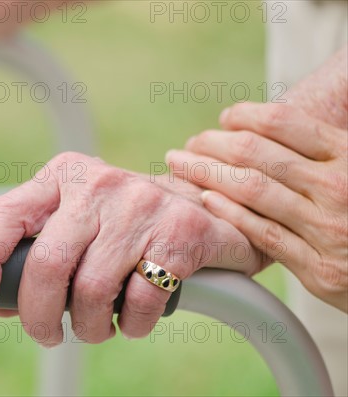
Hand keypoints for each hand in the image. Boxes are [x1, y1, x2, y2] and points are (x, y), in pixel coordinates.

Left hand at [0, 152, 265, 345]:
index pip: (4, 215)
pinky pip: (140, 301)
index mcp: (62, 176)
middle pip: (47, 264)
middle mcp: (97, 183)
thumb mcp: (75, 221)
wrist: (201, 207)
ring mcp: (140, 204)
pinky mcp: (180, 230)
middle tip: (47, 334)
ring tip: (97, 327)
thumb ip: (36, 250)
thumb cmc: (122, 225)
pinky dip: (133, 326)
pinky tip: (134, 319)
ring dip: (89, 327)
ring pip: (92, 291)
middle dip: (39, 316)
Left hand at [167, 102, 347, 311]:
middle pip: (257, 154)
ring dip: (207, 173)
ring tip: (182, 163)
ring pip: (252, 190)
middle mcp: (339, 187)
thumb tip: (276, 121)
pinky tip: (205, 198)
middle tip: (192, 142)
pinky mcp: (317, 268)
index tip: (225, 117)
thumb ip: (324, 147)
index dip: (246, 115)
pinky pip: (262, 234)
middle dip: (213, 143)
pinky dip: (229, 213)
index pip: (284, 122)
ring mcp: (327, 229)